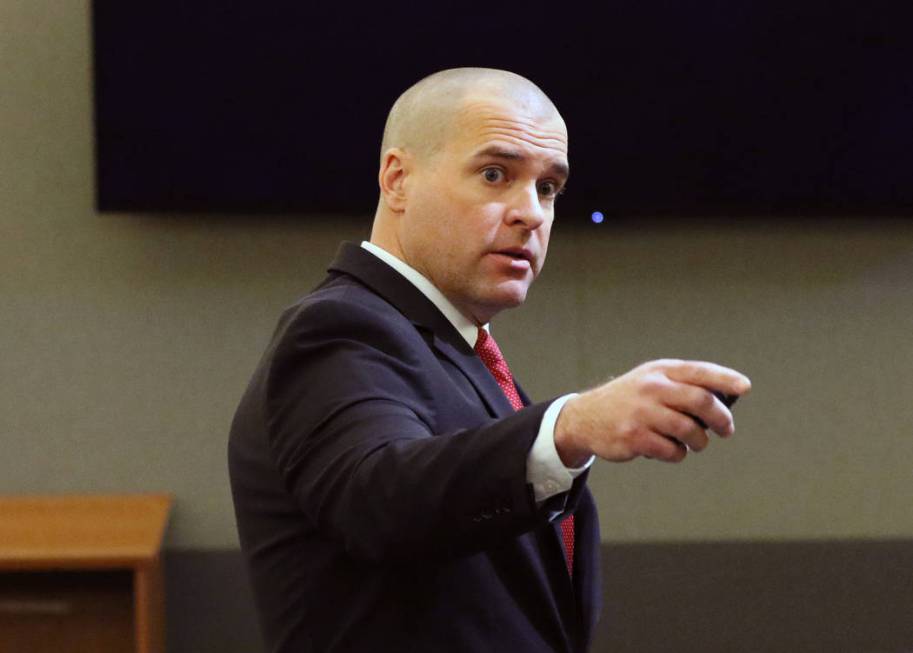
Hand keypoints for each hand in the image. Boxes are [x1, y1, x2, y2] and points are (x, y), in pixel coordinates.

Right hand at [554, 359, 751, 464]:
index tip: (745, 387)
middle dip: (722, 419)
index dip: (726, 379)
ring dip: (700, 442)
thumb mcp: (650, 381)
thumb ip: (681, 386)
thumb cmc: (629, 400)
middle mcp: (651, 388)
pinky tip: (667, 449)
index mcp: (659, 371)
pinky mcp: (634, 437)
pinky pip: (672, 451)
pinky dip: (677, 454)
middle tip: (726, 429)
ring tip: (695, 443)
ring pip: (690, 430)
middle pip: (701, 402)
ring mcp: (642, 413)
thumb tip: (723, 405)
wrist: (585, 417)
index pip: (699, 372)